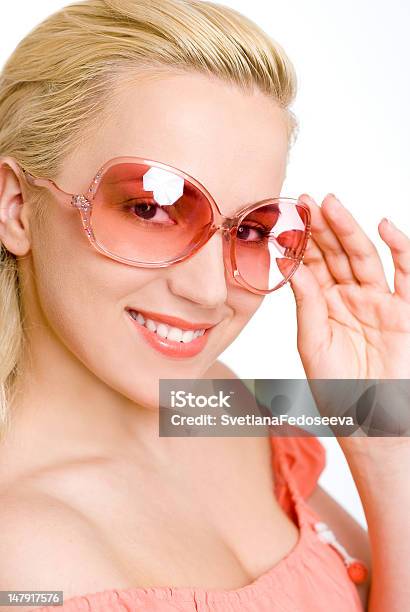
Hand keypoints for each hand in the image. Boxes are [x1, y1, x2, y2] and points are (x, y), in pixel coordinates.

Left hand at [289, 193, 409, 379]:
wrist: (370, 420)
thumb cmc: (338, 388)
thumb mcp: (313, 344)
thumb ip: (307, 304)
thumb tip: (292, 267)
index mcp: (324, 305)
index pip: (312, 265)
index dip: (300, 241)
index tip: (286, 216)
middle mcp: (350, 297)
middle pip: (336, 254)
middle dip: (322, 226)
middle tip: (306, 200)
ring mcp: (378, 301)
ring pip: (364, 257)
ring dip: (350, 229)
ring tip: (331, 204)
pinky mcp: (405, 310)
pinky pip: (406, 274)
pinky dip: (400, 249)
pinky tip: (385, 226)